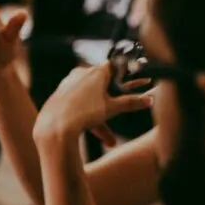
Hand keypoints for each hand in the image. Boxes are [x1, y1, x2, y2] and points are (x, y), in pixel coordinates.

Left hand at [33, 64, 152, 148]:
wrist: (55, 126)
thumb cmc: (85, 114)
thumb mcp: (112, 108)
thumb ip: (131, 102)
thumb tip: (149, 100)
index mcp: (96, 72)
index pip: (114, 66)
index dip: (123, 74)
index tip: (129, 80)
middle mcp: (81, 73)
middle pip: (101, 85)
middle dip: (111, 102)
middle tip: (117, 111)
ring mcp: (68, 83)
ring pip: (89, 98)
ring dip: (99, 117)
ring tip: (108, 138)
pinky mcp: (59, 94)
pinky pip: (76, 103)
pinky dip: (85, 115)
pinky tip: (87, 127)